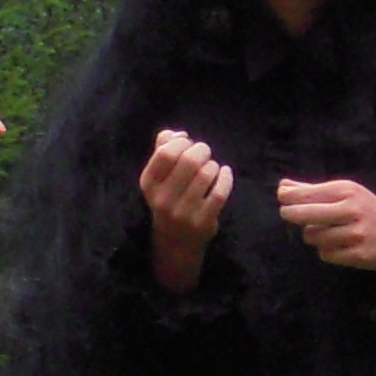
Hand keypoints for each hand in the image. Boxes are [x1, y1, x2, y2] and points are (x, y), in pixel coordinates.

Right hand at [138, 130, 232, 295]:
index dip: (181, 142)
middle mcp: (162, 200)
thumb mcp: (158, 177)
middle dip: (202, 150)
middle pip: (189, 161)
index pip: (165, 153)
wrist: (175, 242)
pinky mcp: (203, 222)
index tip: (187, 144)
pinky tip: (225, 173)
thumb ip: (162, 149)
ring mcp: (183, 213)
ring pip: (207, 174)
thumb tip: (179, 134)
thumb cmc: (168, 198)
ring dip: (213, 165)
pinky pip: (220, 192)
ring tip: (212, 168)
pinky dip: (226, 177)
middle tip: (204, 153)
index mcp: (149, 184)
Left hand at [277, 176, 375, 299]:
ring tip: (324, 231)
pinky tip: (337, 245)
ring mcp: (355, 234)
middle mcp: (353, 210)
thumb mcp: (347, 194)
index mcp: (349, 191)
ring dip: (313, 235)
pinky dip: (325, 251)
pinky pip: (325, 254)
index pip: (309, 193)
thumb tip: (283, 186)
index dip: (289, 196)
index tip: (281, 196)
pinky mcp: (357, 255)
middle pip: (305, 214)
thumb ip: (314, 190)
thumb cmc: (368, 211)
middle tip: (285, 213)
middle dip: (290, 214)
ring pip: (312, 236)